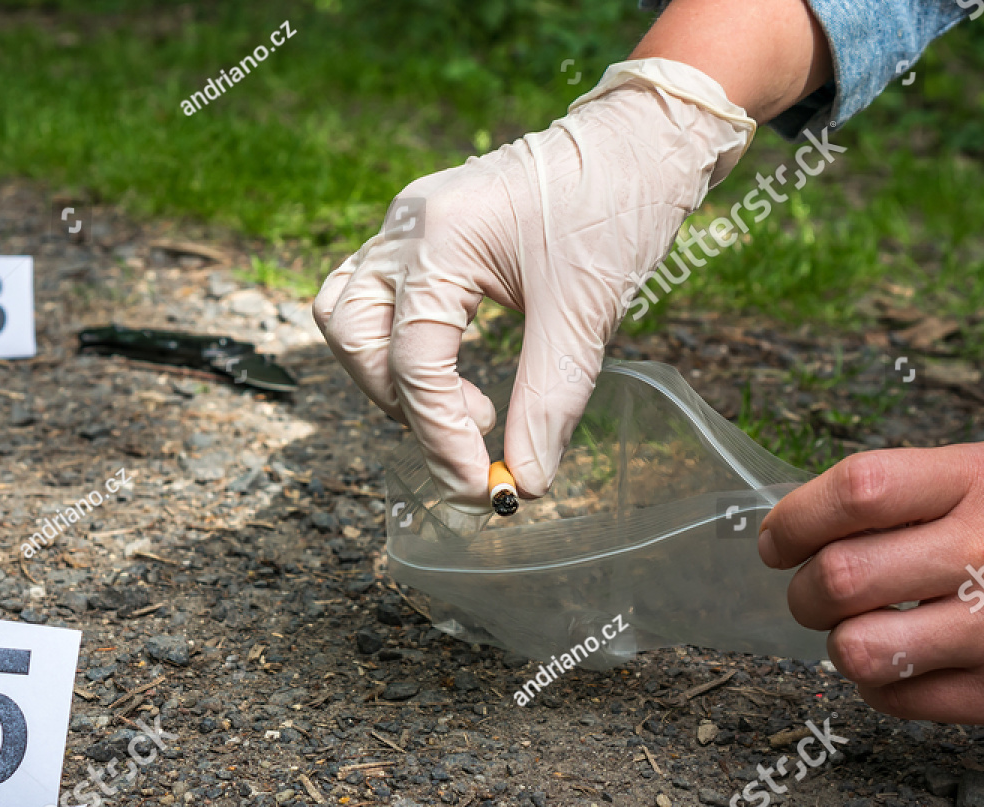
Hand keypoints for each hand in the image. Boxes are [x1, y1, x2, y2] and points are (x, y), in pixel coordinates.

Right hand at [313, 59, 753, 508]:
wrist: (636, 143)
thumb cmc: (616, 207)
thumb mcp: (585, 313)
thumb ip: (549, 401)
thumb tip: (525, 480)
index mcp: (441, 237)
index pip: (415, 360)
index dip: (442, 436)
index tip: (481, 486)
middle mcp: (407, 228)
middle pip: (358, 340)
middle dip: (408, 406)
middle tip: (476, 436)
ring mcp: (405, 227)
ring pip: (347, 317)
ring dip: (388, 376)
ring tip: (459, 404)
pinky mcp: (418, 235)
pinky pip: (371, 298)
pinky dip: (395, 345)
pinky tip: (449, 368)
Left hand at [757, 441, 983, 736]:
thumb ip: (915, 484)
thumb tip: (811, 513)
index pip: (858, 489)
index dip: (795, 518)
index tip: (779, 539)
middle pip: (840, 575)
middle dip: (803, 590)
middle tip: (814, 592)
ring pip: (857, 648)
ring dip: (839, 642)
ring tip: (862, 628)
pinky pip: (894, 699)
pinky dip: (880, 684)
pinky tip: (905, 662)